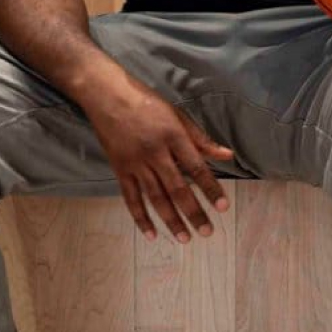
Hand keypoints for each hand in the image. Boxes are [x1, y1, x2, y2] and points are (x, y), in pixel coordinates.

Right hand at [84, 79, 234, 241]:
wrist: (105, 93)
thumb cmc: (146, 102)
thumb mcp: (178, 115)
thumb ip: (201, 140)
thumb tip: (227, 155)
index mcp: (173, 137)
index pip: (197, 168)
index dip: (211, 189)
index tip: (223, 207)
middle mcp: (155, 153)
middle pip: (177, 188)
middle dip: (193, 212)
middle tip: (207, 232)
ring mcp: (136, 163)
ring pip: (156, 198)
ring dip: (171, 220)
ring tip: (185, 238)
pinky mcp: (120, 169)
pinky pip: (131, 198)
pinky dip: (140, 218)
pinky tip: (151, 234)